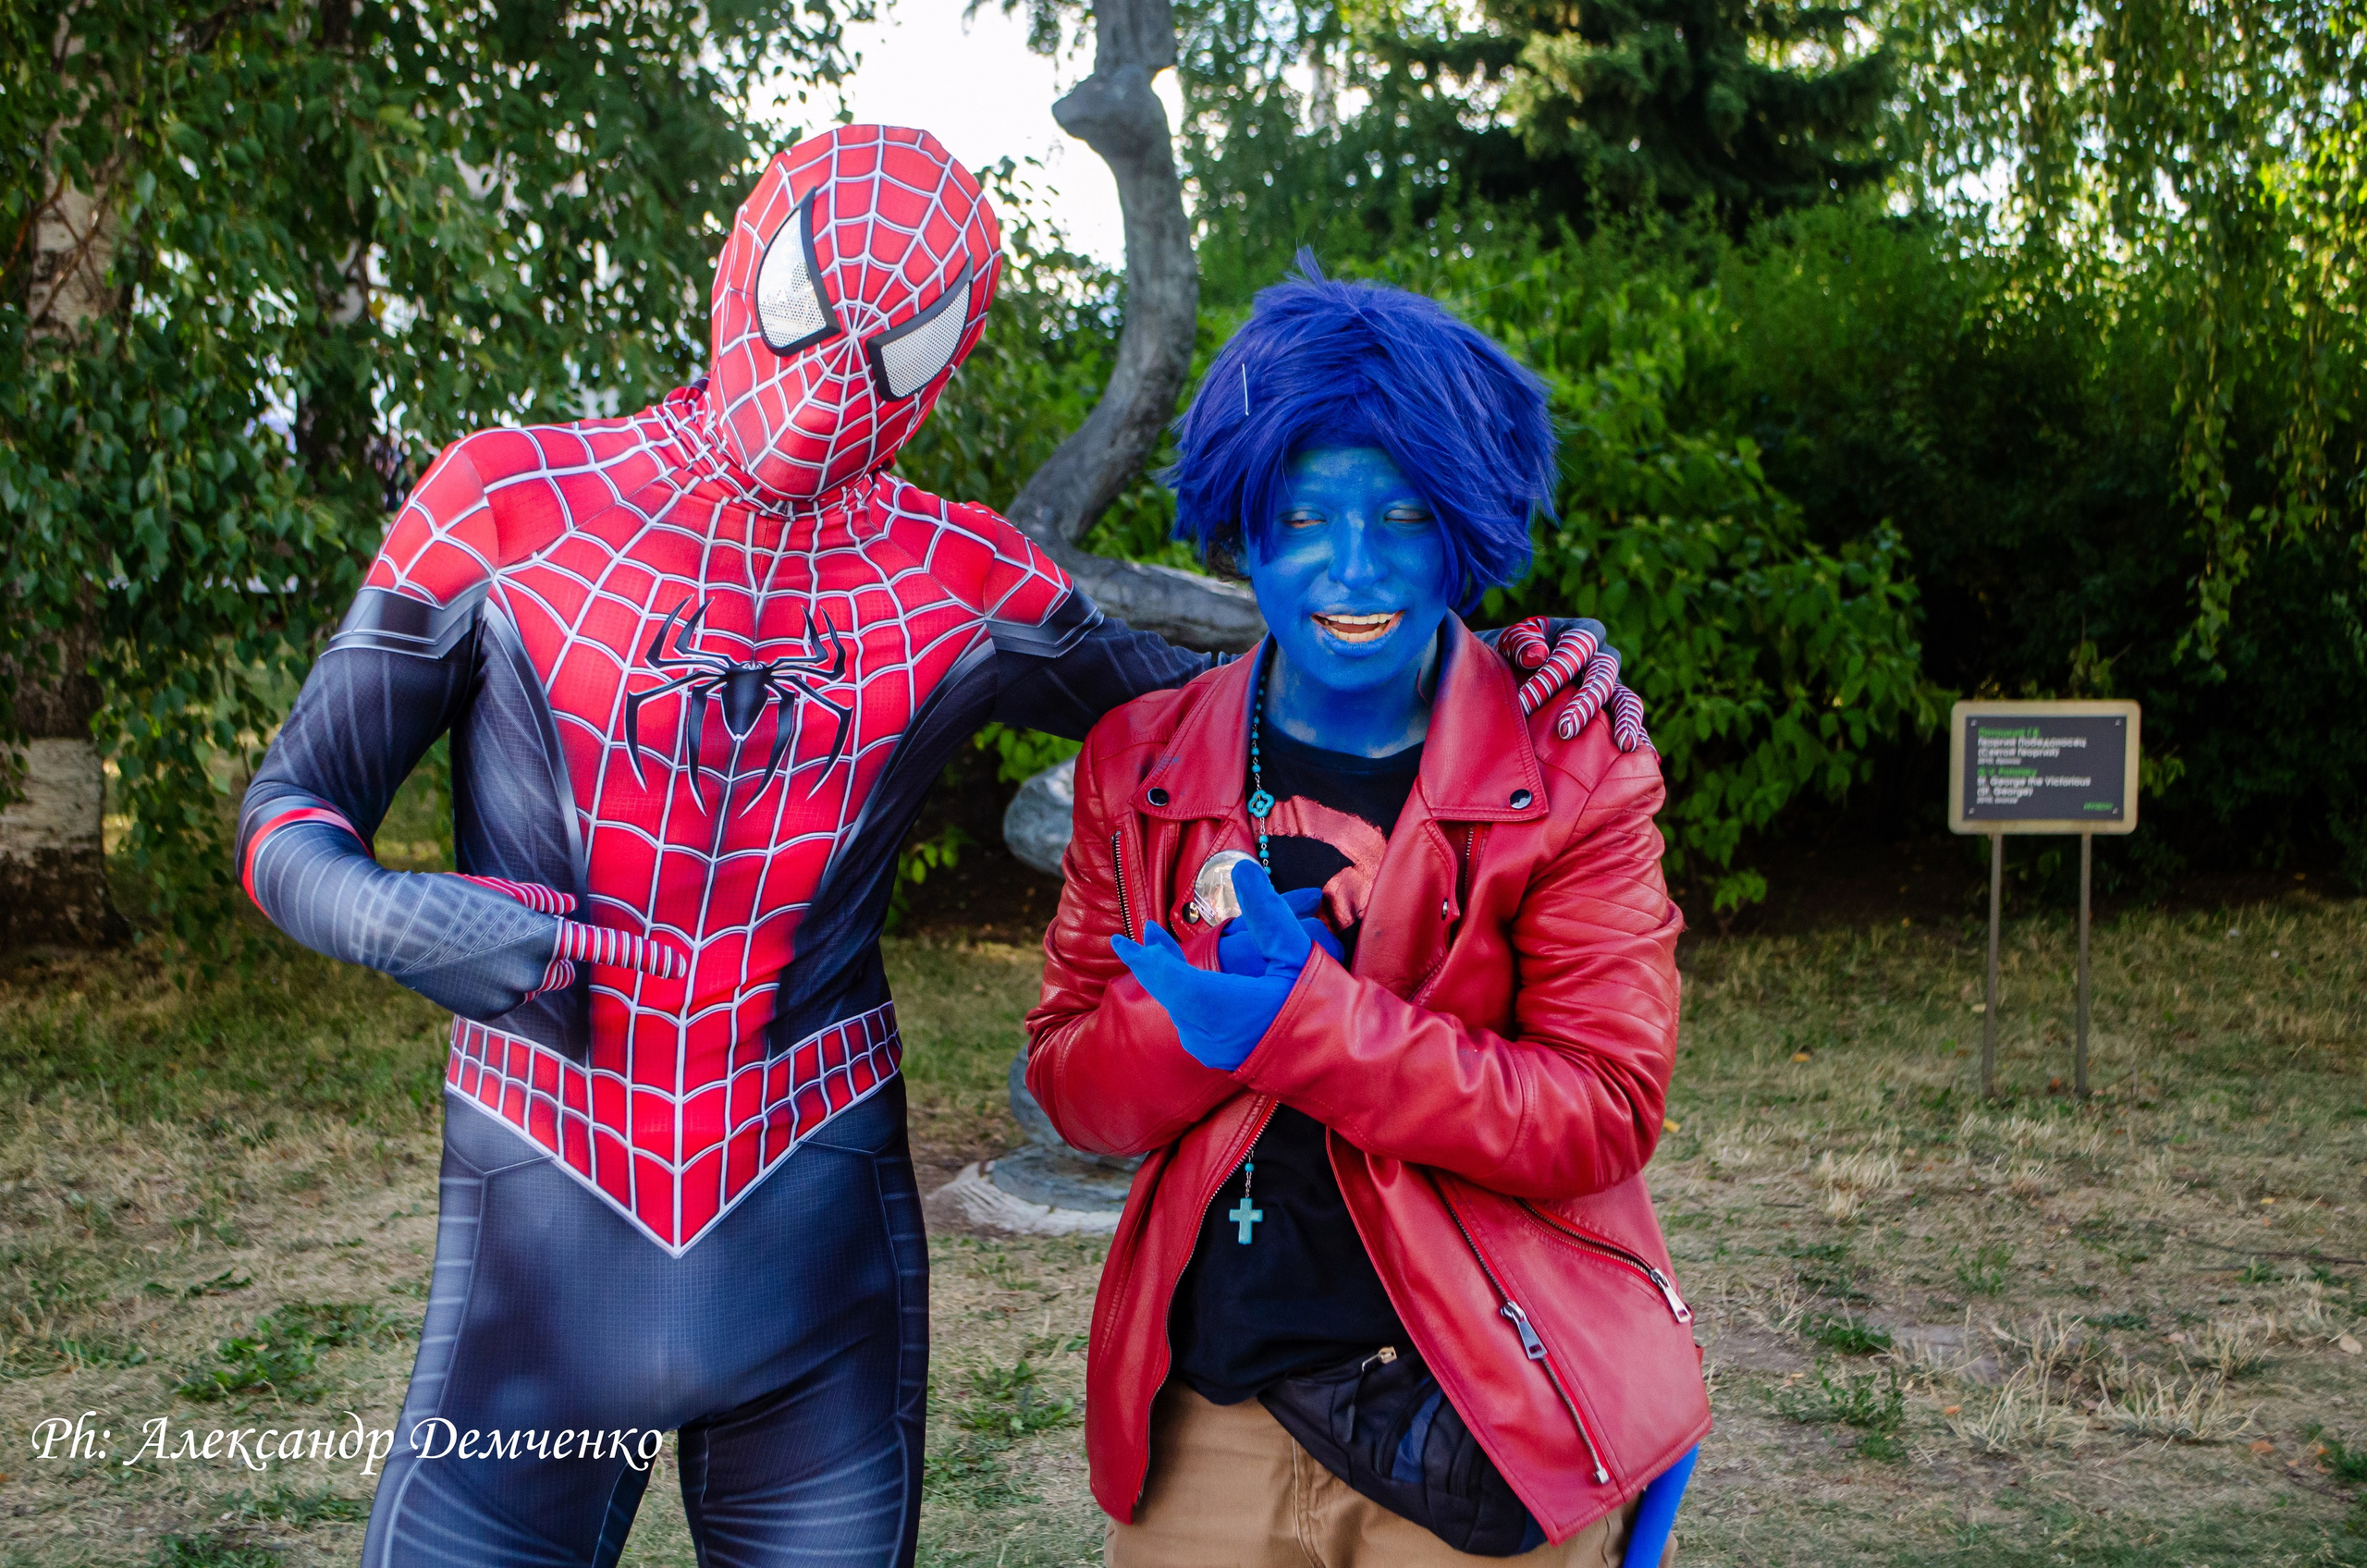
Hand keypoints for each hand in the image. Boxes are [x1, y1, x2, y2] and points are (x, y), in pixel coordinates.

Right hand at [456, 875, 688, 997]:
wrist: (390, 926)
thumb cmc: (448, 897)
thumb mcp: (500, 890)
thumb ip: (540, 903)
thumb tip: (566, 912)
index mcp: (541, 936)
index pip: (602, 945)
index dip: (643, 955)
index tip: (676, 964)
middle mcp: (532, 972)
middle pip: (564, 966)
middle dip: (550, 953)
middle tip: (508, 932)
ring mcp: (509, 997)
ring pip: (534, 981)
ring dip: (519, 966)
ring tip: (474, 944)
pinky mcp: (487, 1013)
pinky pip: (508, 996)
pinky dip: (494, 982)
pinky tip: (462, 964)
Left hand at [1112, 861, 1330, 1070]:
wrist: (1347, 1067)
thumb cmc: (1325, 1008)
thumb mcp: (1296, 953)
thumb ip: (1265, 911)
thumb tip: (1241, 869)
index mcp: (1217, 1006)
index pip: (1166, 976)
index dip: (1142, 955)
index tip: (1122, 939)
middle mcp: (1206, 1033)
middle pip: (1168, 991)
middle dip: (1155, 961)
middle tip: (1142, 936)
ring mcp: (1214, 1050)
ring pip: (1180, 1007)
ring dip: (1171, 978)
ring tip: (1163, 952)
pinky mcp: (1225, 1059)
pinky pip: (1193, 1022)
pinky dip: (1186, 997)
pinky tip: (1193, 986)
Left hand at [1497, 616, 1652, 751]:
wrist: (1516, 670)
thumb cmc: (1512, 653)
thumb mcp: (1510, 641)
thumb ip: (1521, 642)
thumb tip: (1538, 655)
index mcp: (1582, 633)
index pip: (1576, 648)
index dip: (1553, 674)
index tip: (1525, 703)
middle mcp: (1603, 656)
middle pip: (1603, 676)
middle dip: (1585, 703)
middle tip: (1565, 730)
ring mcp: (1612, 683)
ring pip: (1626, 699)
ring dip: (1626, 721)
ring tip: (1624, 745)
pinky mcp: (1614, 708)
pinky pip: (1630, 723)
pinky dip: (1639, 738)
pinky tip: (1649, 759)